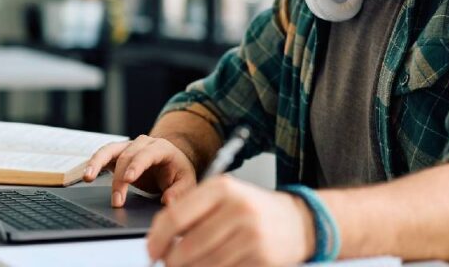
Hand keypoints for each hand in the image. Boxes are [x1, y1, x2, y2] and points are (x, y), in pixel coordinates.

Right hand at [82, 134, 197, 206]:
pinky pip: (103, 155)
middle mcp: (143, 143)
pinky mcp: (118, 153)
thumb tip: (168, 201)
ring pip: (110, 150)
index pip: (147, 154)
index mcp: (162, 148)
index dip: (136, 165)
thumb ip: (180, 192)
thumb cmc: (178, 173)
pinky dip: (94, 163)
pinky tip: (87, 175)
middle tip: (117, 201)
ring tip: (88, 177)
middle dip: (119, 180)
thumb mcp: (186, 182)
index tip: (128, 179)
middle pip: (127, 157)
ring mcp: (129, 146)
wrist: (171, 163)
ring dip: (98, 163)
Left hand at [147, 176, 314, 266]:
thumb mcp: (224, 196)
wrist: (297, 222)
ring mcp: (251, 236)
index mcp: (222, 188)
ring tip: (185, 266)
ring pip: (202, 265)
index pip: (175, 216)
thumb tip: (159, 236)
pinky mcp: (262, 259)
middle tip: (166, 263)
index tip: (151, 250)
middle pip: (186, 247)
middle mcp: (238, 209)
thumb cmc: (253, 209)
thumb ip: (192, 209)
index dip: (157, 238)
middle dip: (170, 260)